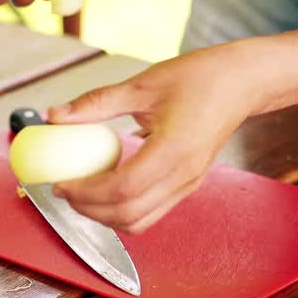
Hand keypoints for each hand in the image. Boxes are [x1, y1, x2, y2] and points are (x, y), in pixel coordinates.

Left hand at [46, 42, 260, 234]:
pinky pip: (152, 211)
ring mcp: (189, 184)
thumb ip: (97, 103)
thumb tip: (56, 115)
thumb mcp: (143, 84)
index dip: (86, 192)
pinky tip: (107, 186)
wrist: (242, 82)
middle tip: (64, 191)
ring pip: (141, 221)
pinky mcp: (189, 184)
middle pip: (129, 214)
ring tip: (82, 192)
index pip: (123, 188)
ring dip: (106, 215)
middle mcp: (184, 175)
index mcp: (174, 149)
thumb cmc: (201, 77)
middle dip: (89, 210)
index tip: (60, 183)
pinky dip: (124, 208)